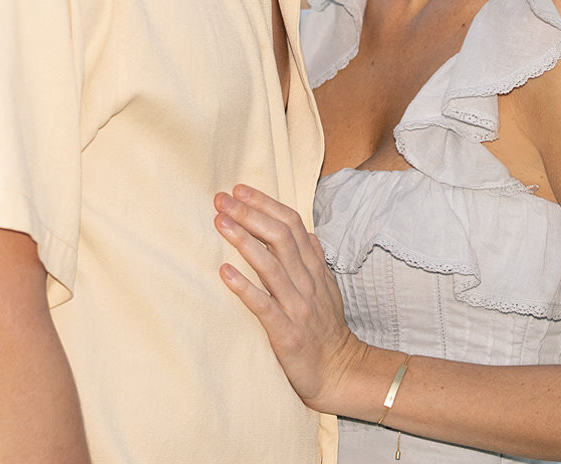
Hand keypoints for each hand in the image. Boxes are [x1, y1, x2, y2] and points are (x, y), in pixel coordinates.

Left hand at [214, 184, 370, 413]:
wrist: (340, 371)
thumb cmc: (327, 330)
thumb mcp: (327, 289)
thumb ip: (315, 259)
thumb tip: (305, 231)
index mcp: (313, 269)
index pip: (291, 225)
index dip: (265, 204)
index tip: (240, 189)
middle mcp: (306, 283)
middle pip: (279, 238)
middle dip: (250, 214)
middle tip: (222, 199)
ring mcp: (297, 307)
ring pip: (271, 266)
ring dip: (244, 241)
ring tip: (220, 222)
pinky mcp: (286, 333)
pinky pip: (264, 306)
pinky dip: (244, 287)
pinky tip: (224, 272)